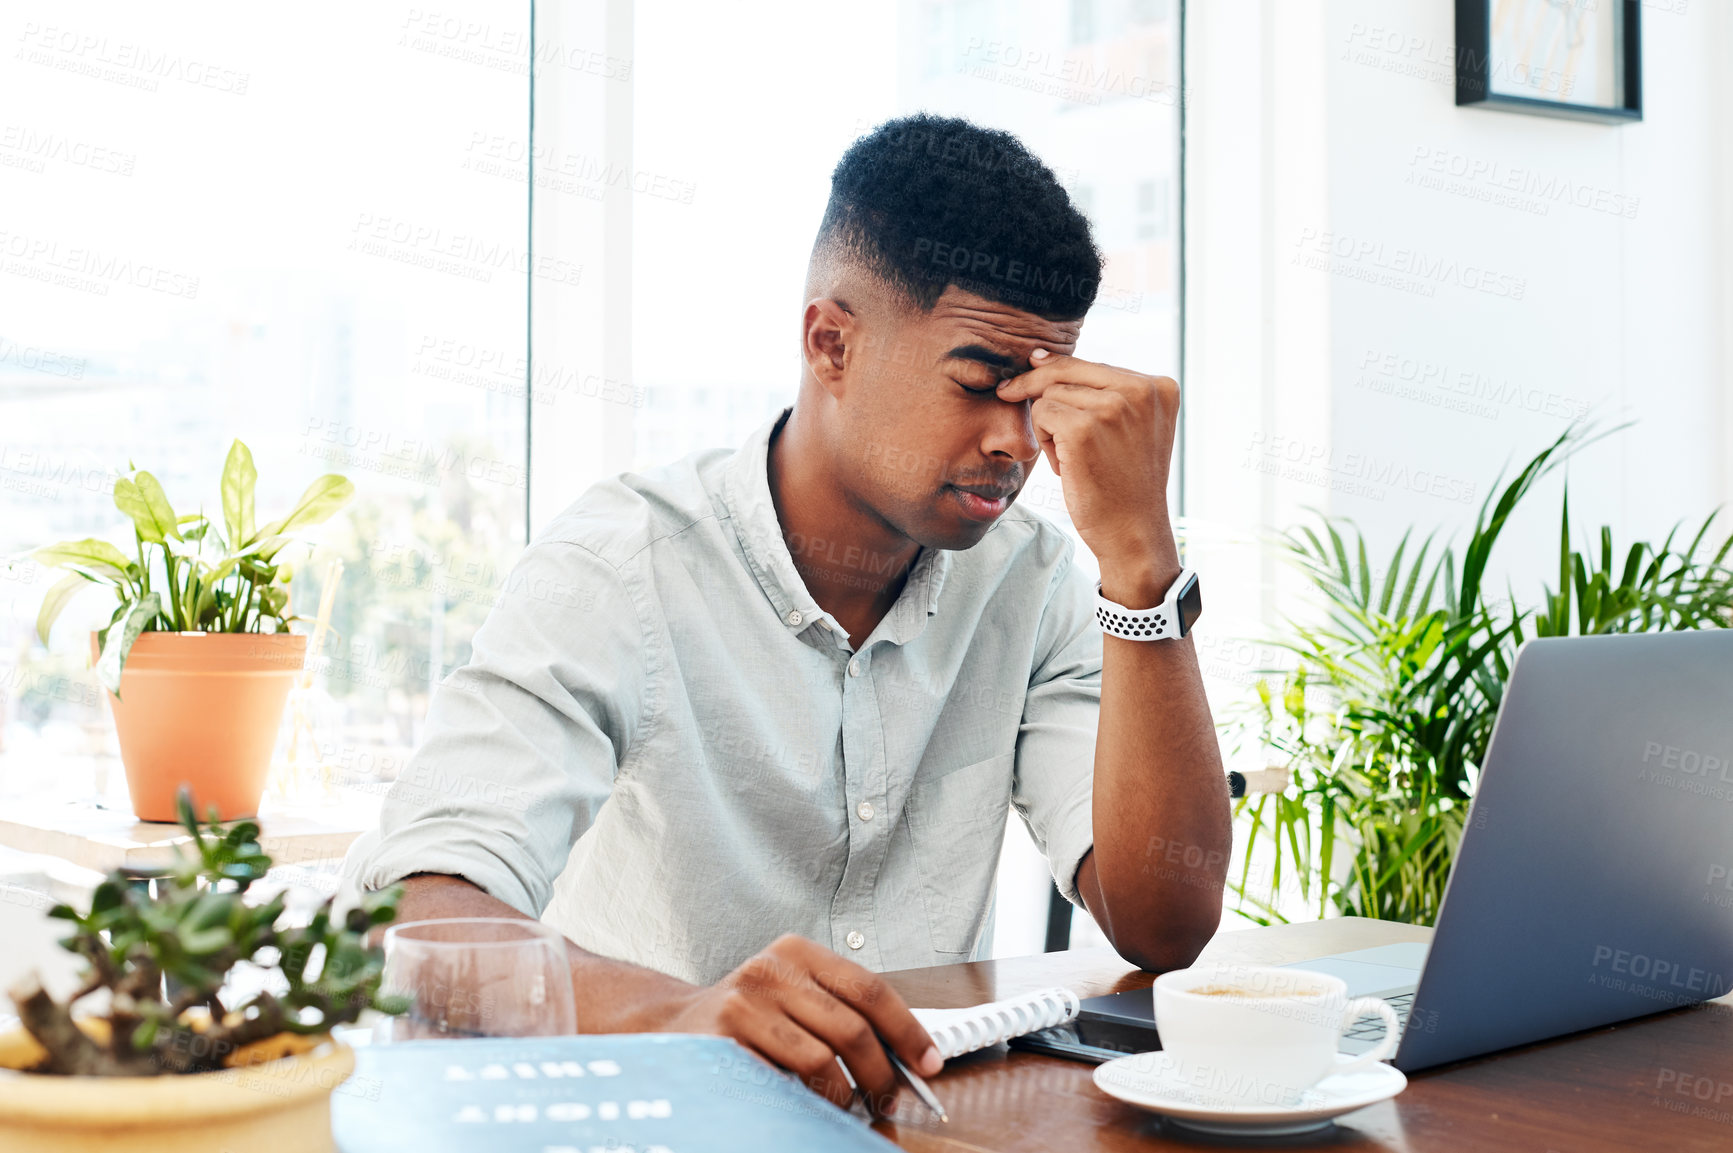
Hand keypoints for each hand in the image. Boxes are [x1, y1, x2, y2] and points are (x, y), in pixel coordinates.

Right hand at [655, 934, 942, 1112]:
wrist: (671, 1027)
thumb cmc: (747, 1016)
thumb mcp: (793, 994)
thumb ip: (841, 1012)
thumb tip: (908, 1054)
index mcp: (798, 952)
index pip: (870, 990)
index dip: (907, 1031)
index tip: (929, 1063)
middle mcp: (771, 969)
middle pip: (852, 1029)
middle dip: (881, 1075)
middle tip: (889, 1100)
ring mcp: (744, 1002)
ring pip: (821, 1061)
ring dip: (841, 1096)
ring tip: (842, 1105)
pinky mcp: (723, 1040)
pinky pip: (783, 1082)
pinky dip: (804, 1102)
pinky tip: (807, 1104)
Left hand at [995, 350, 1179, 576]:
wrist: (1133, 531)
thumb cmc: (1125, 484)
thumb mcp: (1132, 429)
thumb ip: (1106, 394)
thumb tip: (1041, 357)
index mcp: (1159, 387)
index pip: (1095, 365)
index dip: (1059, 372)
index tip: (1032, 367)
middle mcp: (1142, 390)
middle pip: (1069, 369)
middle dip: (1035, 382)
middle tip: (1007, 392)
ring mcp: (1114, 407)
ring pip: (1052, 393)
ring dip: (1049, 424)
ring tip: (1072, 457)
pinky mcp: (1084, 427)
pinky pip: (1041, 413)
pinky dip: (1044, 439)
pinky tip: (1064, 464)